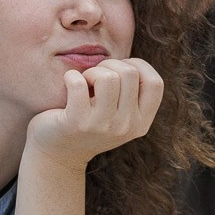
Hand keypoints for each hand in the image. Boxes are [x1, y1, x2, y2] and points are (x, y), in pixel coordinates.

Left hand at [26, 58, 163, 167]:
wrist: (59, 153)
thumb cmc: (90, 123)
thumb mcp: (120, 114)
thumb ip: (131, 92)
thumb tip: (128, 61)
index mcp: (142, 123)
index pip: (156, 83)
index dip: (138, 66)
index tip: (120, 71)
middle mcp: (126, 126)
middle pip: (129, 73)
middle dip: (110, 65)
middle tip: (96, 77)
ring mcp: (102, 126)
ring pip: (108, 77)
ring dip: (92, 71)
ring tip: (85, 82)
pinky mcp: (77, 122)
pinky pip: (78, 84)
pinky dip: (71, 76)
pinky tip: (69, 83)